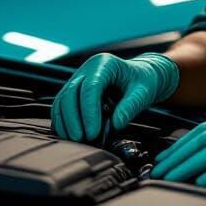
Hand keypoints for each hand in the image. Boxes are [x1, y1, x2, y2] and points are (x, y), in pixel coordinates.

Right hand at [51, 52, 178, 141]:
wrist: (142, 75)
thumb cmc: (144, 81)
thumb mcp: (144, 92)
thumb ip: (131, 106)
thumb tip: (116, 124)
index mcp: (104, 63)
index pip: (90, 88)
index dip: (89, 112)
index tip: (93, 133)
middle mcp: (87, 69)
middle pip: (71, 93)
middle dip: (74, 119)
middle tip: (82, 140)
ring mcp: (79, 79)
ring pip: (62, 100)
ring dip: (66, 123)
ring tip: (77, 141)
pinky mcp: (74, 91)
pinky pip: (62, 107)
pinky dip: (63, 122)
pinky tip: (70, 136)